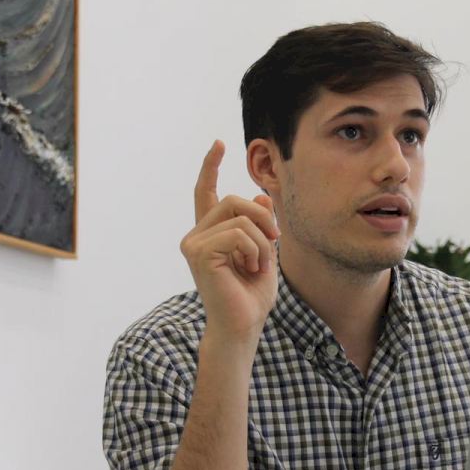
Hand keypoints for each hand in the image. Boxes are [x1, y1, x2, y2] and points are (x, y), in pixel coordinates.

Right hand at [180, 140, 279, 342]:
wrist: (243, 326)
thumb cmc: (251, 296)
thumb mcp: (264, 253)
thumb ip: (260, 226)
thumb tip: (262, 198)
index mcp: (210, 234)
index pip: (206, 193)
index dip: (210, 166)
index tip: (219, 143)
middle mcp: (196, 235)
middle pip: (233, 199)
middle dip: (263, 218)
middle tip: (275, 241)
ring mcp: (193, 243)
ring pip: (239, 216)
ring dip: (262, 241)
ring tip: (259, 265)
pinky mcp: (198, 252)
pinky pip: (238, 233)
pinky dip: (255, 250)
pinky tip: (251, 269)